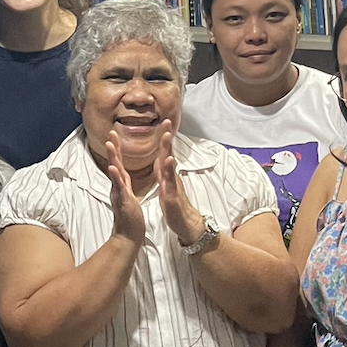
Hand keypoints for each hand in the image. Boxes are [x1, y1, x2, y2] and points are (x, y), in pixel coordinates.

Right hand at [103, 134, 146, 245]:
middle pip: (114, 163)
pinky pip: (119, 188)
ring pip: (115, 173)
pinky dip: (116, 178)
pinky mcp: (123, 201)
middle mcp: (118, 187)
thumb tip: (120, 174)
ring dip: (112, 158)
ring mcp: (119, 193)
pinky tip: (113, 168)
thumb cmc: (130, 217)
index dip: (116, 149)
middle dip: (112, 148)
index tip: (114, 135)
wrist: (128, 235)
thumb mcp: (128, 195)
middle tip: (110, 133)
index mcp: (122, 184)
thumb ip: (123, 184)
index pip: (118, 163)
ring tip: (109, 145)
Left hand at [155, 123, 205, 245]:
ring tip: (167, 135)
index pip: (164, 153)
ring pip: (169, 165)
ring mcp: (172, 186)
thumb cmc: (175, 206)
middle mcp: (171, 177)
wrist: (186, 225)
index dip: (163, 139)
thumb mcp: (166, 186)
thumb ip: (163, 173)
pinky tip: (168, 161)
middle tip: (167, 121)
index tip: (163, 123)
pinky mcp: (172, 196)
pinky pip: (170, 183)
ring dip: (168, 149)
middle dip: (167, 138)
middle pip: (168, 154)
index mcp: (167, 175)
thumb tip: (160, 159)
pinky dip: (169, 172)